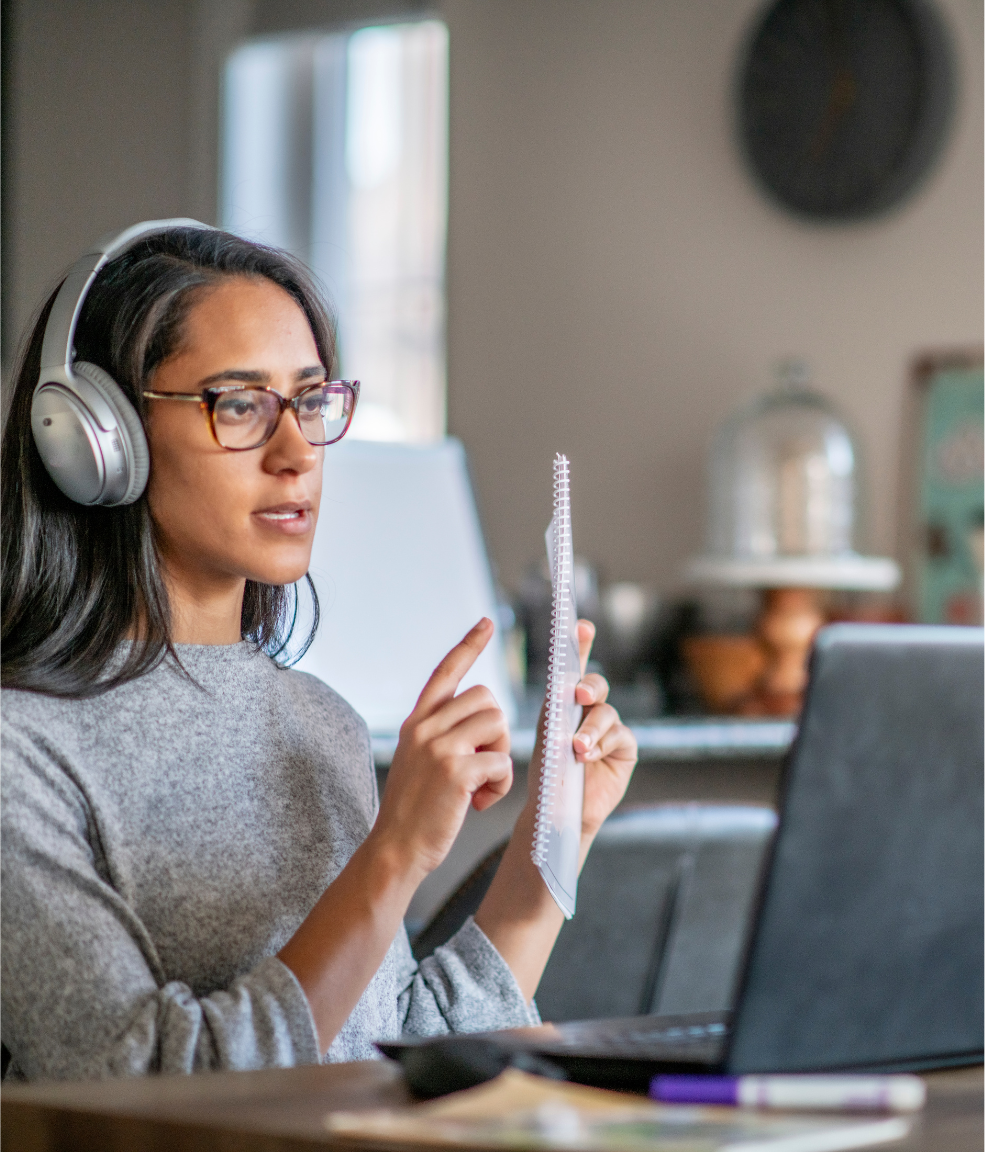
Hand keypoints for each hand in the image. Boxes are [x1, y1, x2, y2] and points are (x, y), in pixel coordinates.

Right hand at [370, 618, 512, 879]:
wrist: (395, 850)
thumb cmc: (415, 812)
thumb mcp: (419, 760)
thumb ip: (441, 734)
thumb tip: (481, 719)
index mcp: (417, 722)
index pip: (446, 671)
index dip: (469, 645)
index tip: (486, 623)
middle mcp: (425, 727)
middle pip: (487, 699)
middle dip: (495, 732)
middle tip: (481, 766)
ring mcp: (439, 747)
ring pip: (498, 726)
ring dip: (500, 758)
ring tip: (479, 786)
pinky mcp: (456, 771)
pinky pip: (501, 762)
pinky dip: (499, 786)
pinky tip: (478, 803)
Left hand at [570, 620, 637, 845]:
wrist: (559, 811)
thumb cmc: (548, 774)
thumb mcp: (546, 736)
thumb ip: (557, 709)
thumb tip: (569, 684)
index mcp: (565, 701)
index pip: (573, 666)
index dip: (580, 644)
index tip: (580, 626)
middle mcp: (589, 710)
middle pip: (596, 684)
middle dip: (589, 686)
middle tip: (579, 696)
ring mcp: (609, 728)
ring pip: (606, 712)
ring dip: (591, 729)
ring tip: (576, 748)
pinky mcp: (624, 748)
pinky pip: (619, 735)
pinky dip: (602, 744)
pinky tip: (588, 756)